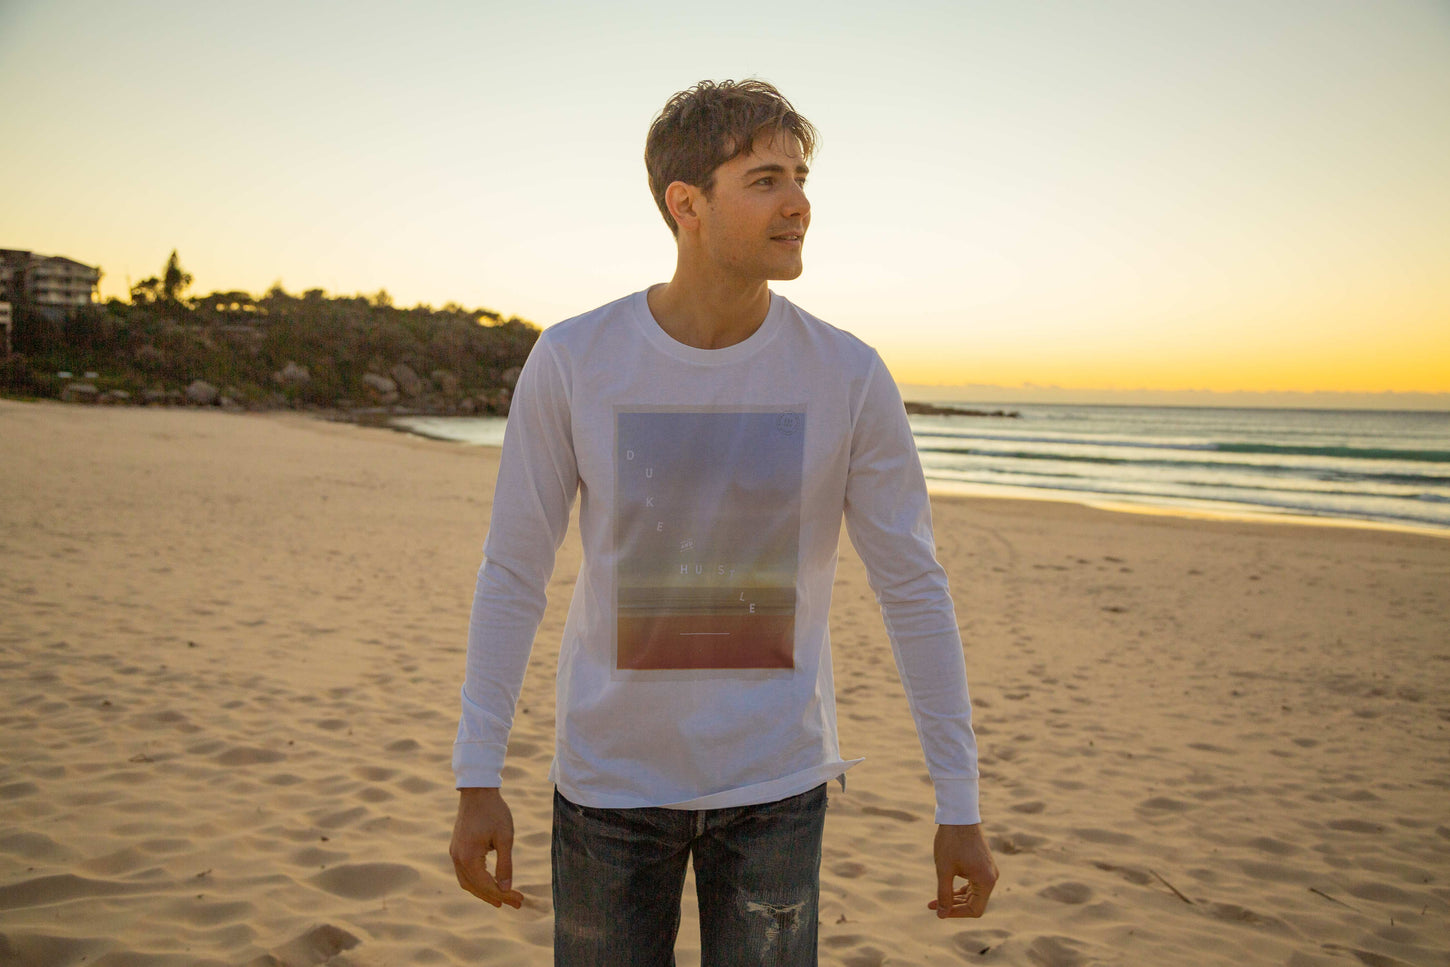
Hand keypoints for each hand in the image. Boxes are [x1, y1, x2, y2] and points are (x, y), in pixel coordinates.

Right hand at [450, 787, 524, 908]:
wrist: (477, 791)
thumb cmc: (494, 812)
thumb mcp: (505, 838)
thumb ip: (505, 865)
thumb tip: (506, 889)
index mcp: (468, 857)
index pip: (486, 885)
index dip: (503, 895)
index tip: (520, 900)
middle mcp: (457, 858)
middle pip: (475, 887)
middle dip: (495, 897)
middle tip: (515, 903)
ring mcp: (454, 853)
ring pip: (467, 882)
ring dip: (484, 892)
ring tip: (502, 899)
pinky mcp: (456, 848)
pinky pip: (464, 873)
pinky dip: (476, 882)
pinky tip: (489, 883)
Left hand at [928, 823, 997, 917]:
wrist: (959, 815)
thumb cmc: (951, 842)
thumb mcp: (944, 870)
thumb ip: (944, 894)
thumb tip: (942, 915)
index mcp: (986, 881)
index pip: (974, 909)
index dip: (956, 913)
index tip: (939, 910)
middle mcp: (991, 877)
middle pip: (974, 903)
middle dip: (953, 906)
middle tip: (931, 905)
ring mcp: (988, 870)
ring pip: (973, 894)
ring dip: (955, 897)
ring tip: (935, 899)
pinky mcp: (983, 864)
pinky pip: (973, 883)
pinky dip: (960, 888)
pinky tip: (945, 887)